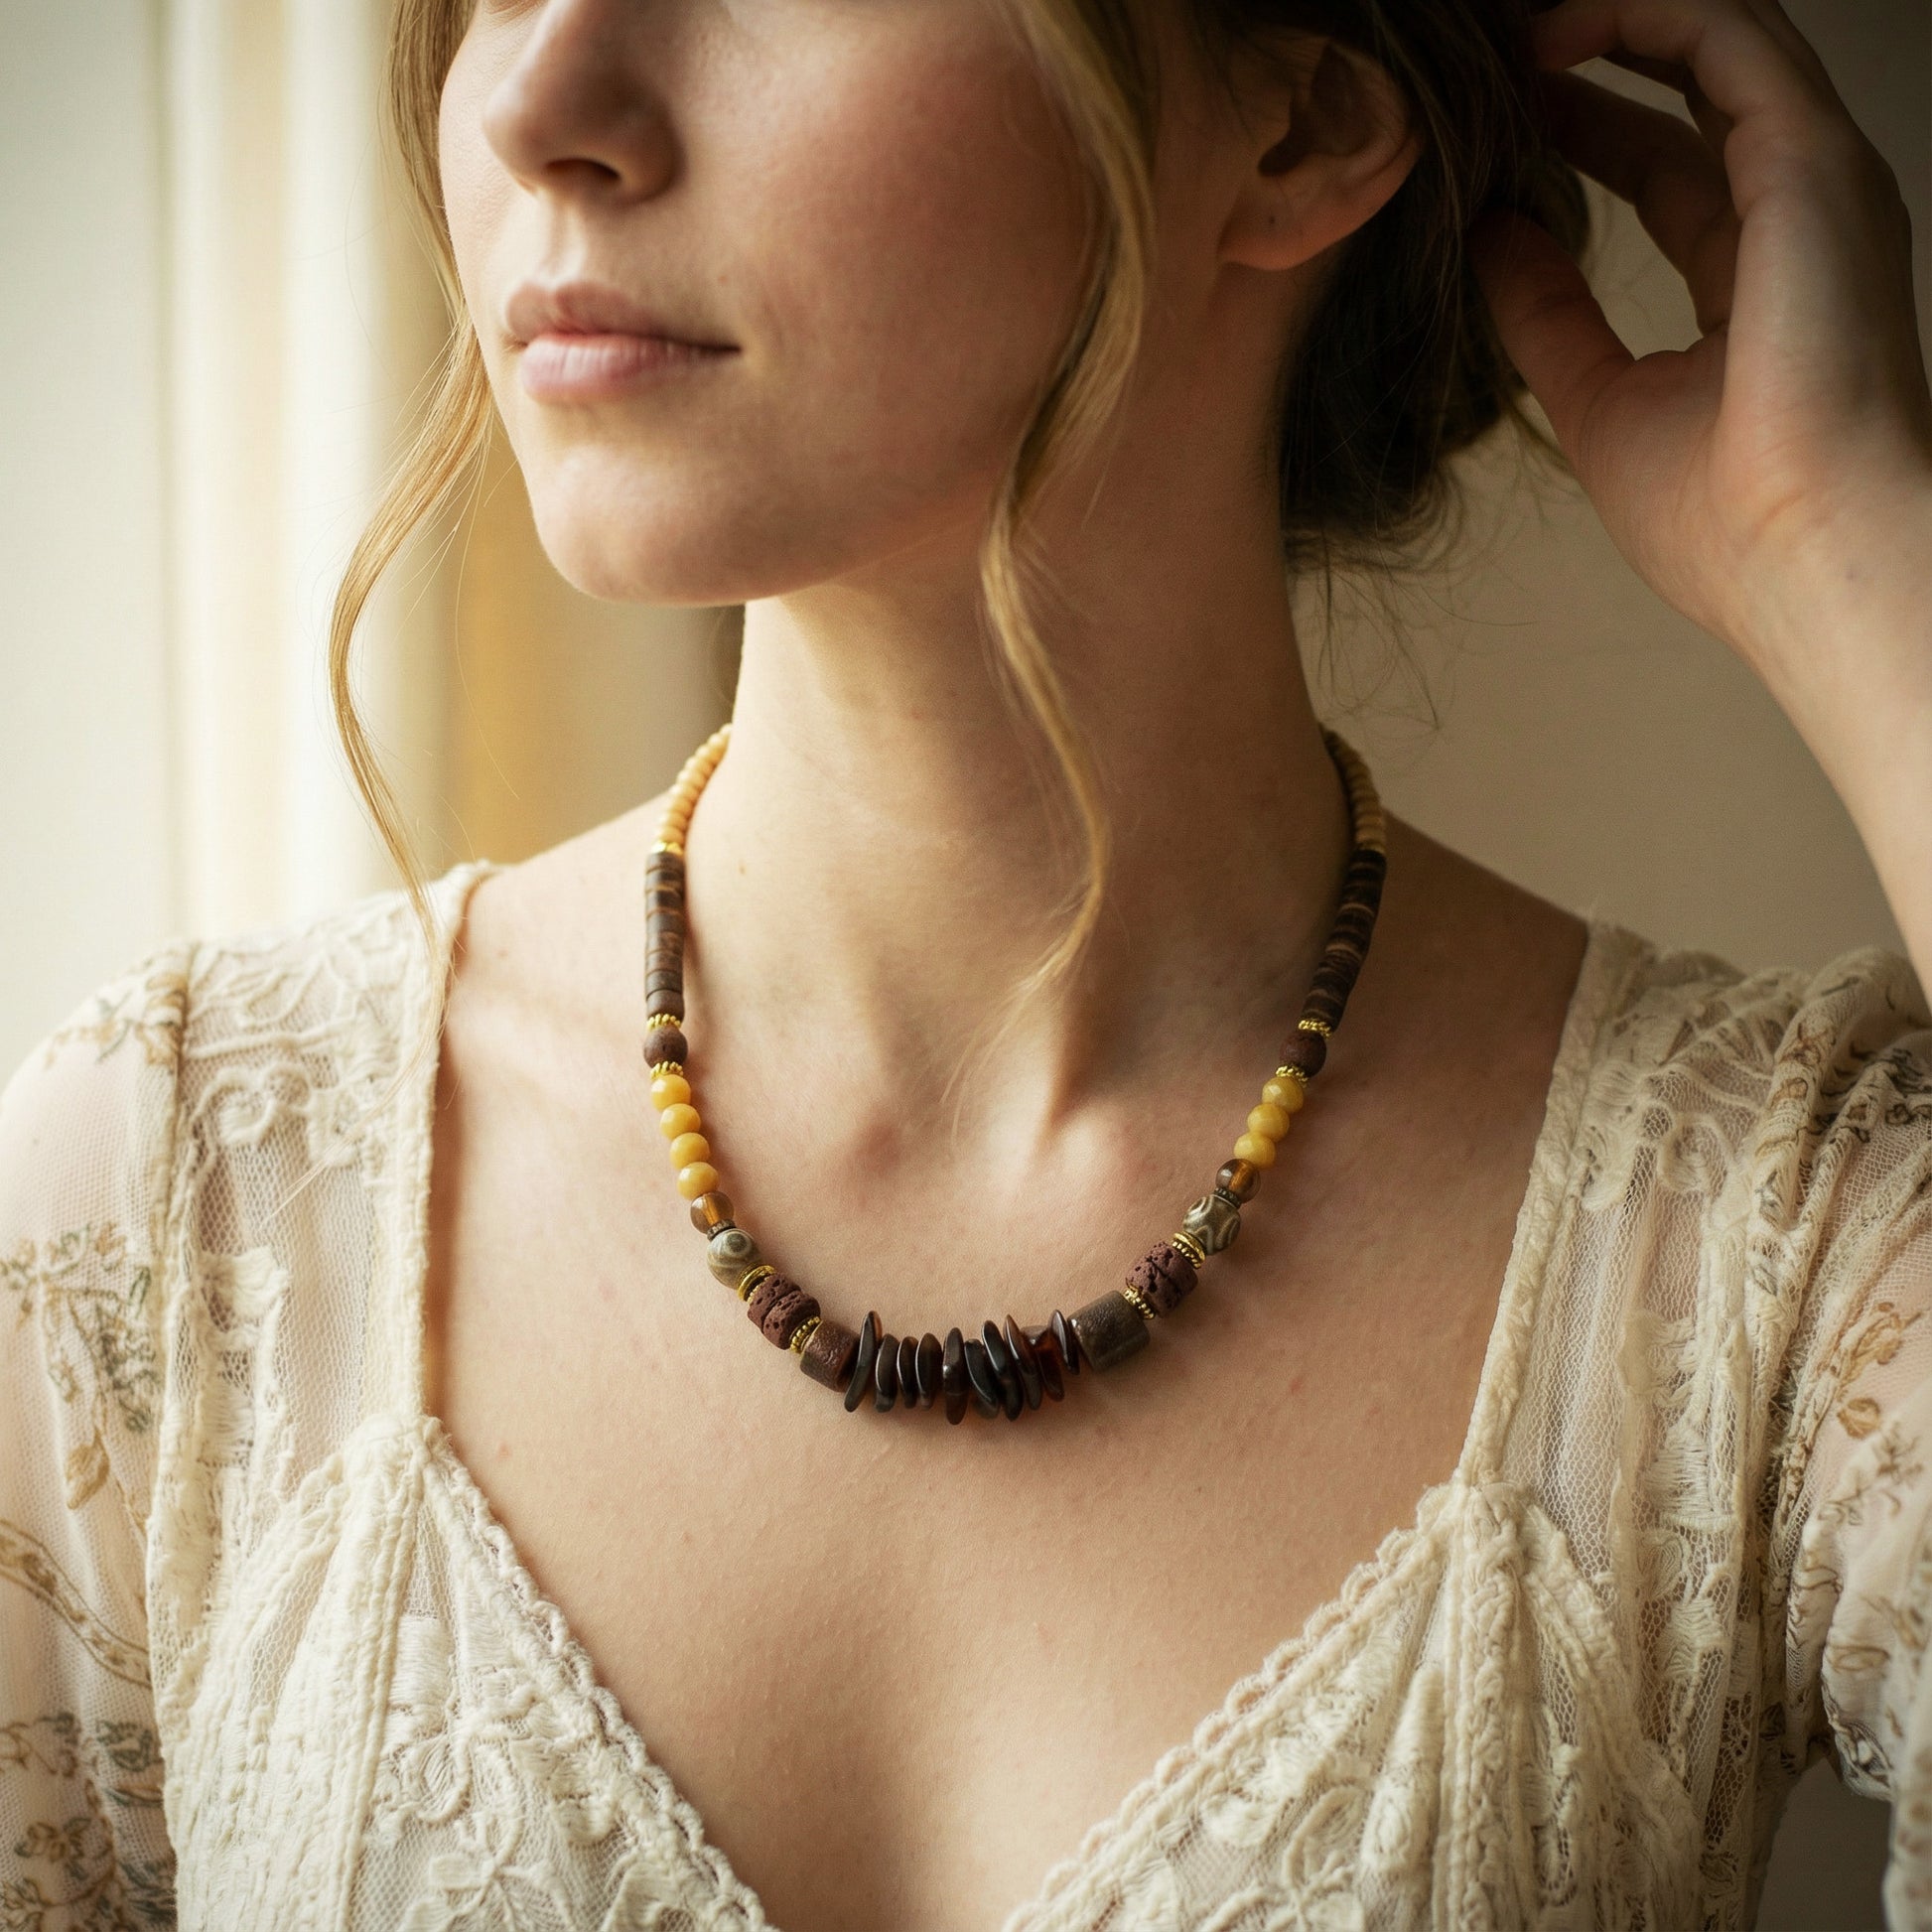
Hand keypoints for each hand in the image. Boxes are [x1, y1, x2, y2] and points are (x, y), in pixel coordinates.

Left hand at [1470, 0, 1931, 712]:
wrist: (1804, 555)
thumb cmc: (1726, 521)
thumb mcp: (1599, 402)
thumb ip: (1545, 316)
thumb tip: (1486, 238)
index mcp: (1757, 279)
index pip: (1671, 168)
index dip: (1587, 126)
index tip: (1504, 116)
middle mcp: (1799, 216)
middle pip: (1696, 90)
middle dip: (1598, 53)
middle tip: (1500, 51)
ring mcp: (1814, 182)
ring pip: (1720, 37)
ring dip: (1612, 18)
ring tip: (1514, 28)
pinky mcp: (1811, 164)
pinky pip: (1727, 35)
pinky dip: (1637, 16)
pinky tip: (1553, 32)